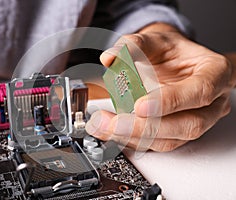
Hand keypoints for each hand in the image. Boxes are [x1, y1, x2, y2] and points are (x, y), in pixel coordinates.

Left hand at [86, 23, 235, 151]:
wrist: (174, 63)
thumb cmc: (172, 52)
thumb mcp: (156, 40)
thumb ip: (133, 46)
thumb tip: (110, 58)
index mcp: (214, 73)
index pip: (200, 91)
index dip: (170, 102)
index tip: (140, 106)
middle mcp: (211, 102)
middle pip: (188, 125)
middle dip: (147, 127)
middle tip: (115, 123)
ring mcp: (197, 120)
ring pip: (171, 140)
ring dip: (135, 137)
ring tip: (106, 127)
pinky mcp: (178, 133)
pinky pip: (158, 144)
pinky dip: (132, 140)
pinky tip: (112, 132)